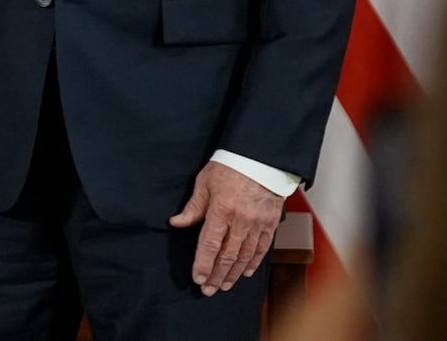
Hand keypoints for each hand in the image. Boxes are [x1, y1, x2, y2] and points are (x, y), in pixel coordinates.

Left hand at [168, 161, 285, 295]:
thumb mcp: (205, 182)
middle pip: (227, 255)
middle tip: (208, 290)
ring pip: (245, 256)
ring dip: (233, 273)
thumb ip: (193, 207)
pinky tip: (245, 273)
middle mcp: (241, 220)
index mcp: (221, 209)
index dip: (203, 264)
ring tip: (224, 285)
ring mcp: (258, 223)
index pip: (210, 244)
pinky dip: (253, 263)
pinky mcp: (270, 223)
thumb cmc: (230, 166)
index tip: (197, 278)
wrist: (261, 158)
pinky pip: (262, 248)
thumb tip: (176, 223)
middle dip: (216, 275)